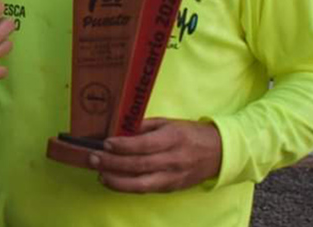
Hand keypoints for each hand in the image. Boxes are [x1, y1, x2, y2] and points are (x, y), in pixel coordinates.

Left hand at [88, 118, 221, 192]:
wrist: (219, 152)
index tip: (105, 143)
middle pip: (139, 165)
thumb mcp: (168, 123)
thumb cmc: (190, 133)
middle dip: (113, 163)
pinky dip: (127, 186)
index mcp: (173, 139)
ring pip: (141, 184)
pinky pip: (146, 189)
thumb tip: (119, 129)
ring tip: (99, 174)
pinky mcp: (172, 188)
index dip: (123, 146)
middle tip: (93, 158)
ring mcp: (173, 177)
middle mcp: (173, 160)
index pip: (144, 145)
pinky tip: (112, 181)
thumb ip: (144, 126)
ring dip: (117, 180)